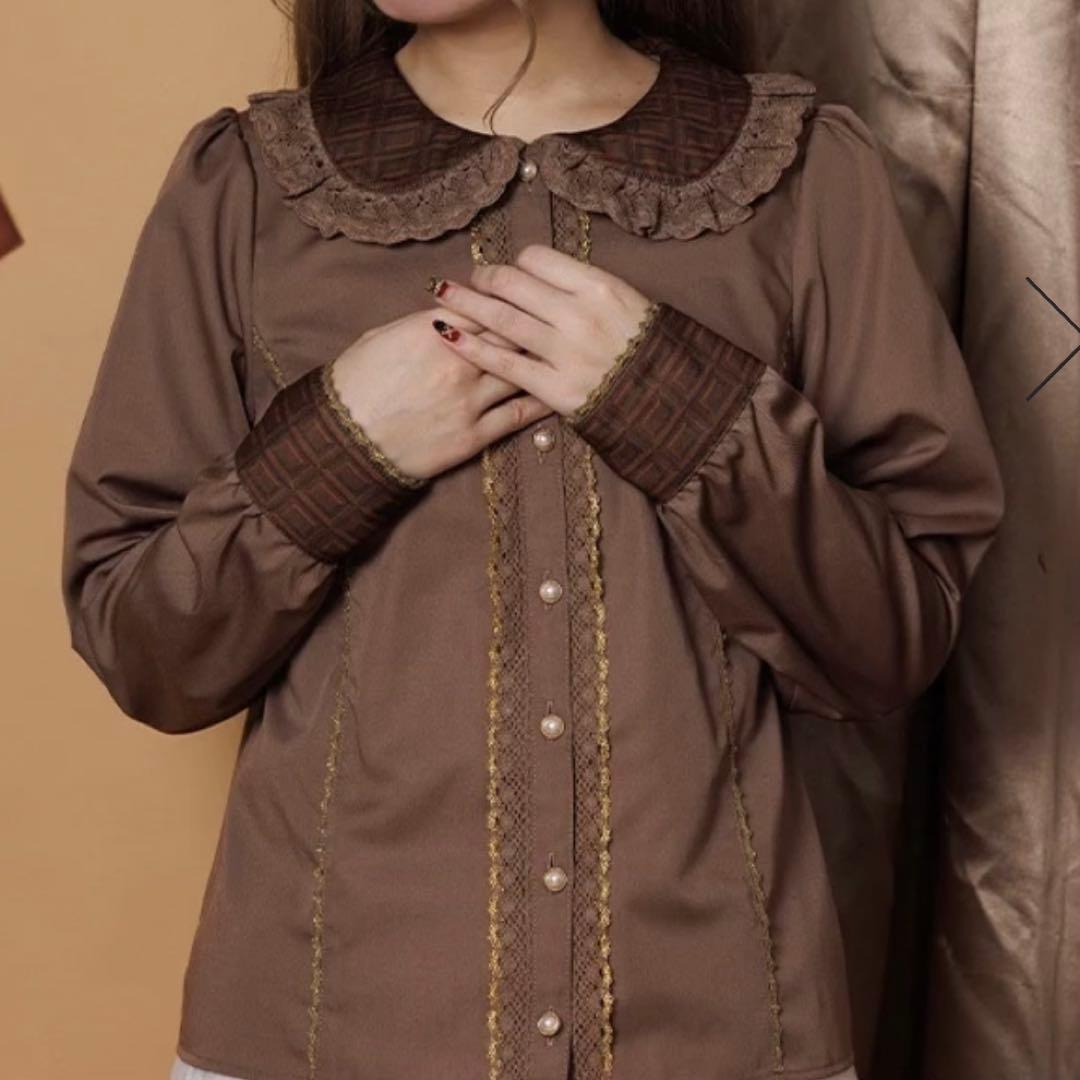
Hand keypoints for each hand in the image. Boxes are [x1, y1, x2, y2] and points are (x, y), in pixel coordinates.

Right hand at [330, 306, 553, 481]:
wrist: (346, 441)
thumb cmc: (355, 385)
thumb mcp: (381, 338)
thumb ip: (421, 323)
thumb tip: (448, 311)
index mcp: (432, 331)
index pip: (483, 304)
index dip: (503, 299)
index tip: (518, 296)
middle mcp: (457, 362)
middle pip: (509, 333)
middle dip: (530, 325)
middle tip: (550, 320)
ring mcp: (468, 401)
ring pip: (519, 371)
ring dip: (539, 360)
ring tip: (559, 353)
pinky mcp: (472, 436)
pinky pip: (517, 415)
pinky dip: (539, 402)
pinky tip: (554, 393)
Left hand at [426, 244, 655, 414]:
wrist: (668, 399)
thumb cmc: (646, 348)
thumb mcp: (627, 301)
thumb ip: (584, 286)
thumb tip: (542, 272)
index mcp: (597, 286)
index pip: (537, 259)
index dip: (516, 263)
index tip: (509, 272)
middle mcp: (578, 314)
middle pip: (513, 283)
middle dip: (484, 278)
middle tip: (471, 279)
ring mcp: (564, 352)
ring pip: (501, 318)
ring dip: (465, 302)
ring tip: (443, 293)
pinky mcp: (553, 386)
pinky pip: (503, 363)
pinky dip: (472, 347)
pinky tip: (448, 335)